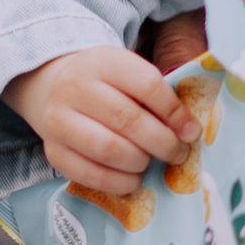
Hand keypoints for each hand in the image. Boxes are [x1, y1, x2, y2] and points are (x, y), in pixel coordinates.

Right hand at [4, 41, 206, 201]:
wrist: (58, 91)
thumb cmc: (109, 87)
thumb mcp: (131, 75)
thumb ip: (159, 97)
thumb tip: (189, 131)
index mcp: (103, 62)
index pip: (147, 85)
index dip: (175, 112)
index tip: (191, 131)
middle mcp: (75, 87)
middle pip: (128, 120)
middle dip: (163, 143)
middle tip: (178, 153)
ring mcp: (58, 120)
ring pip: (109, 149)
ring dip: (141, 163)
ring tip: (151, 163)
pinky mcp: (53, 152)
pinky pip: (92, 175)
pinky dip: (120, 182)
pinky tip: (133, 177)